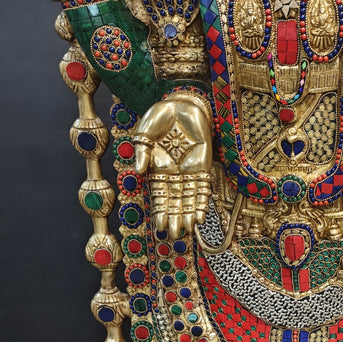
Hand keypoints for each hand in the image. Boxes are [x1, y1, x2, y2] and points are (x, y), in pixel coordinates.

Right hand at [133, 93, 212, 238]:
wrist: (182, 103)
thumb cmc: (161, 116)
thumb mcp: (144, 133)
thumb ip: (141, 152)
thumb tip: (139, 171)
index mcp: (157, 170)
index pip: (159, 197)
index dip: (160, 212)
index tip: (160, 228)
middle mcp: (174, 175)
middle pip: (175, 203)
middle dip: (175, 219)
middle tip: (175, 237)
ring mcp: (189, 173)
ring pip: (189, 200)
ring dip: (190, 216)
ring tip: (189, 232)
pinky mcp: (203, 168)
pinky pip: (203, 189)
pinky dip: (203, 203)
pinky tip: (202, 218)